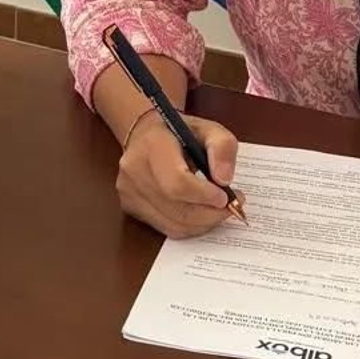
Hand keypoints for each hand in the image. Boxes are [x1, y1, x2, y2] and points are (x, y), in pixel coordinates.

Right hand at [116, 115, 242, 238]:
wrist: (145, 135)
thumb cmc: (179, 133)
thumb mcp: (208, 129)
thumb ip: (222, 148)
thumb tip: (224, 180)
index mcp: (152, 145)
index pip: (177, 182)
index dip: (205, 196)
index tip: (226, 196)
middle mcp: (135, 170)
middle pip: (177, 209)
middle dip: (211, 214)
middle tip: (230, 207)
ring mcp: (129, 191)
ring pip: (174, 224)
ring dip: (203, 223)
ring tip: (217, 209)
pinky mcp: (130, 207)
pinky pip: (166, 229)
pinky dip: (190, 227)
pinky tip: (200, 214)